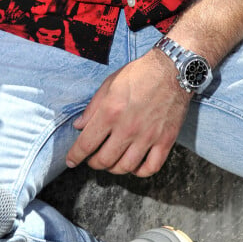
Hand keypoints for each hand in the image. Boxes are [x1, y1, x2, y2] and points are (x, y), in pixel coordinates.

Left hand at [65, 50, 190, 177]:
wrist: (172, 69)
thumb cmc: (139, 73)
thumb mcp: (110, 83)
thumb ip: (93, 107)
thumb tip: (79, 126)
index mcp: (110, 112)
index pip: (86, 144)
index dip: (75, 156)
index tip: (71, 161)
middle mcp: (127, 128)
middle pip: (104, 160)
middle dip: (93, 163)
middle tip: (92, 159)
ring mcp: (148, 136)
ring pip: (125, 167)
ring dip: (114, 168)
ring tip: (111, 162)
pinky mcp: (165, 140)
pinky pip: (150, 168)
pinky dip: (139, 172)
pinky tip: (134, 165)